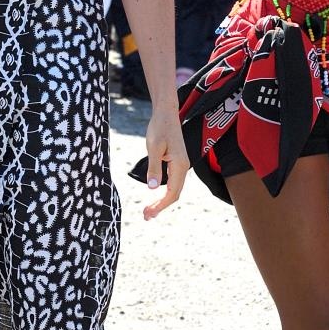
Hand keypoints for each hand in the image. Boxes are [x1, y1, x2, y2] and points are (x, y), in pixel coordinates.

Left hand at [138, 101, 188, 219]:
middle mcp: (183, 167)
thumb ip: (154, 167)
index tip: (149, 213)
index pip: (173, 193)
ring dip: (162, 201)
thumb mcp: (154, 147)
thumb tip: (152, 188)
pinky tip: (155, 196)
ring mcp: (180, 165)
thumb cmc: (159, 127)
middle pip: (174, 194)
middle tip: (145, 216)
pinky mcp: (176, 162)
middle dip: (161, 207)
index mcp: (179, 165)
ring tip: (148, 210)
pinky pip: (172, 182)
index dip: (161, 205)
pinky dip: (163, 192)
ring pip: (174, 189)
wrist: (166, 113)